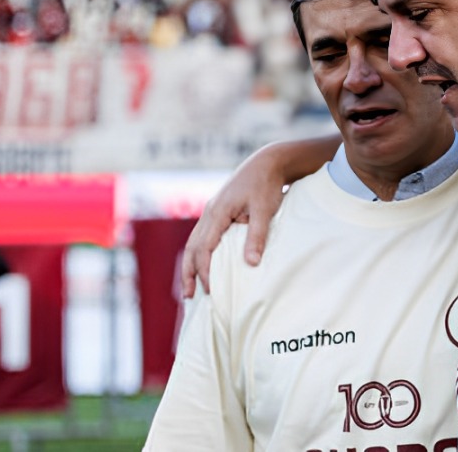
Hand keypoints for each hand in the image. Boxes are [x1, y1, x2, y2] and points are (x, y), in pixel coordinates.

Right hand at [180, 151, 285, 297]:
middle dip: (189, 273)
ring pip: (194, 242)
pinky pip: (203, 236)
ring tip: (191, 287)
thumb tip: (251, 264)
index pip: (204, 249)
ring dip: (191, 264)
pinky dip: (199, 253)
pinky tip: (204, 264)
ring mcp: (212, 211)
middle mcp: (209, 213)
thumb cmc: (266, 185)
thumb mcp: (264, 210)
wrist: (267, 162)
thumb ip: (257, 236)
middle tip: (189, 296)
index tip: (210, 291)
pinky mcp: (219, 211)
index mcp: (217, 213)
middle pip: (192, 248)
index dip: (205, 272)